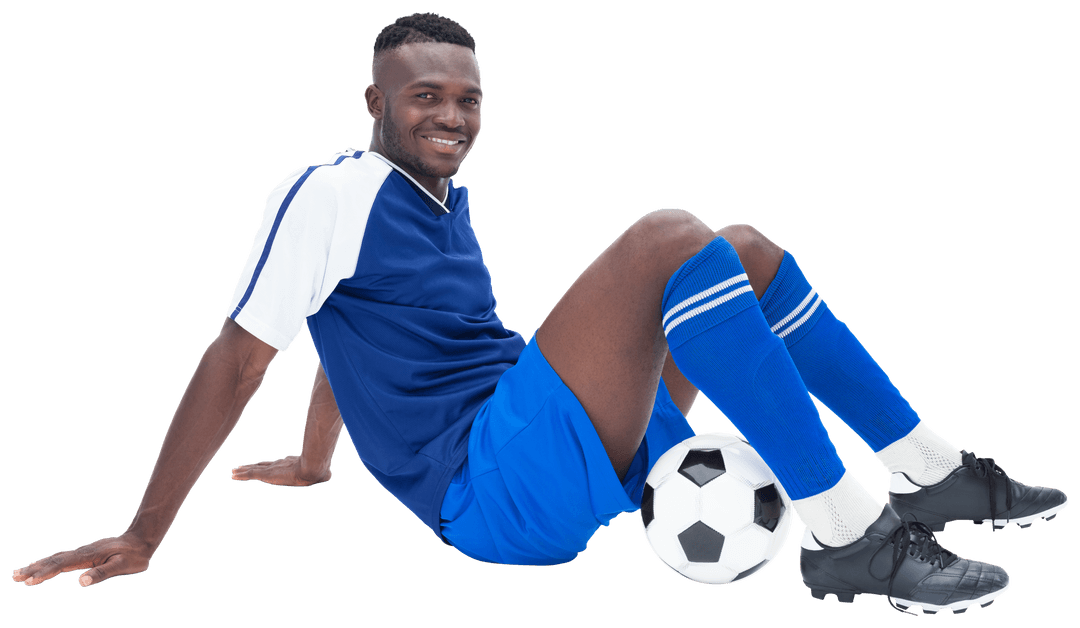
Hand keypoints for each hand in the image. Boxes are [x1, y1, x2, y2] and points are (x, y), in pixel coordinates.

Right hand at [12, 532, 153, 586]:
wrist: (142, 540)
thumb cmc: (134, 556)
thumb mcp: (122, 566)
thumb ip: (103, 573)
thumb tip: (81, 582)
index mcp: (87, 556)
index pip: (61, 565)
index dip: (44, 573)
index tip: (29, 581)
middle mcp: (82, 552)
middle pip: (53, 560)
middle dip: (33, 569)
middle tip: (14, 576)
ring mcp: (83, 552)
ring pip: (55, 558)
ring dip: (37, 565)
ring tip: (19, 572)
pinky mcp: (85, 553)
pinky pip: (62, 558)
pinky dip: (48, 562)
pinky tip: (43, 565)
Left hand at [230, 454, 330, 486]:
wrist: (312, 468)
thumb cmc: (318, 472)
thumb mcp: (321, 474)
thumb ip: (323, 475)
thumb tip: (329, 475)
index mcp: (289, 465)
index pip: (274, 465)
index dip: (265, 466)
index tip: (259, 466)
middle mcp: (278, 465)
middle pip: (261, 465)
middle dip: (251, 466)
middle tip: (241, 467)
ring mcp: (272, 469)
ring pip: (253, 469)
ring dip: (243, 470)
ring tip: (233, 471)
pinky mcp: (267, 474)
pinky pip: (250, 474)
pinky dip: (242, 474)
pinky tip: (233, 475)